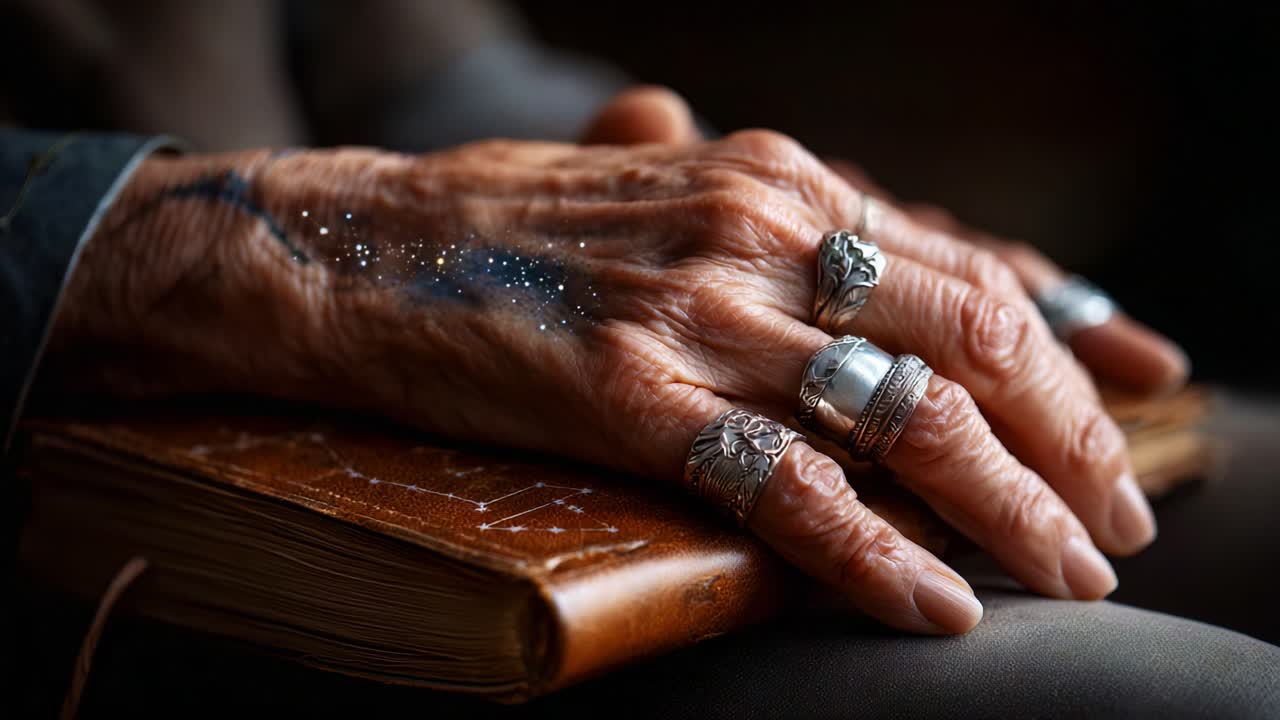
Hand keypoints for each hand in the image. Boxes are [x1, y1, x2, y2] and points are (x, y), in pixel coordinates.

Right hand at [51, 125, 1147, 634]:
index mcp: (778, 179)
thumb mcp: (666, 201)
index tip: (1137, 403)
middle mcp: (762, 228)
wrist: (359, 250)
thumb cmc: (512, 230)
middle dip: (1070, 442)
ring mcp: (703, 312)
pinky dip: (878, 556)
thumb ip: (768, 232)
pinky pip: (794, 491)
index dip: (1074, 343)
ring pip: (909, 417)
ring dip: (1010, 509)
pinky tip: (936, 607)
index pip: (971, 266)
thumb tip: (865, 282)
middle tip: (1115, 520)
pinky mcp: (636, 398)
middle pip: (972, 340)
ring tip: (1068, 574)